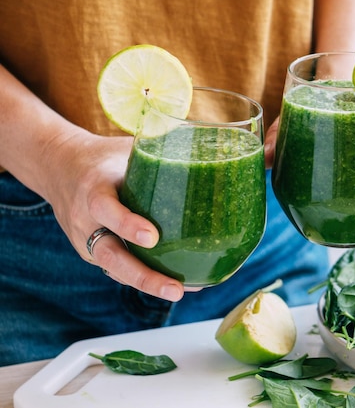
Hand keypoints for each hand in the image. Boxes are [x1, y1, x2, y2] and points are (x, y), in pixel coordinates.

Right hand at [43, 131, 185, 301]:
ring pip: (114, 269)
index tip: (152, 237)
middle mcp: (85, 220)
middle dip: (143, 276)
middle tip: (176, 289)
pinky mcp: (94, 252)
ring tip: (181, 292)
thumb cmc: (103, 158)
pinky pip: (118, 269)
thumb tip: (209, 153)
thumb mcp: (124, 149)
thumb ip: (158, 151)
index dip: (127, 224)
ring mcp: (87, 241)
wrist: (59, 169)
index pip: (105, 208)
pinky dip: (145, 278)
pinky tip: (176, 284)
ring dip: (148, 284)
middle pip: (109, 255)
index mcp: (93, 188)